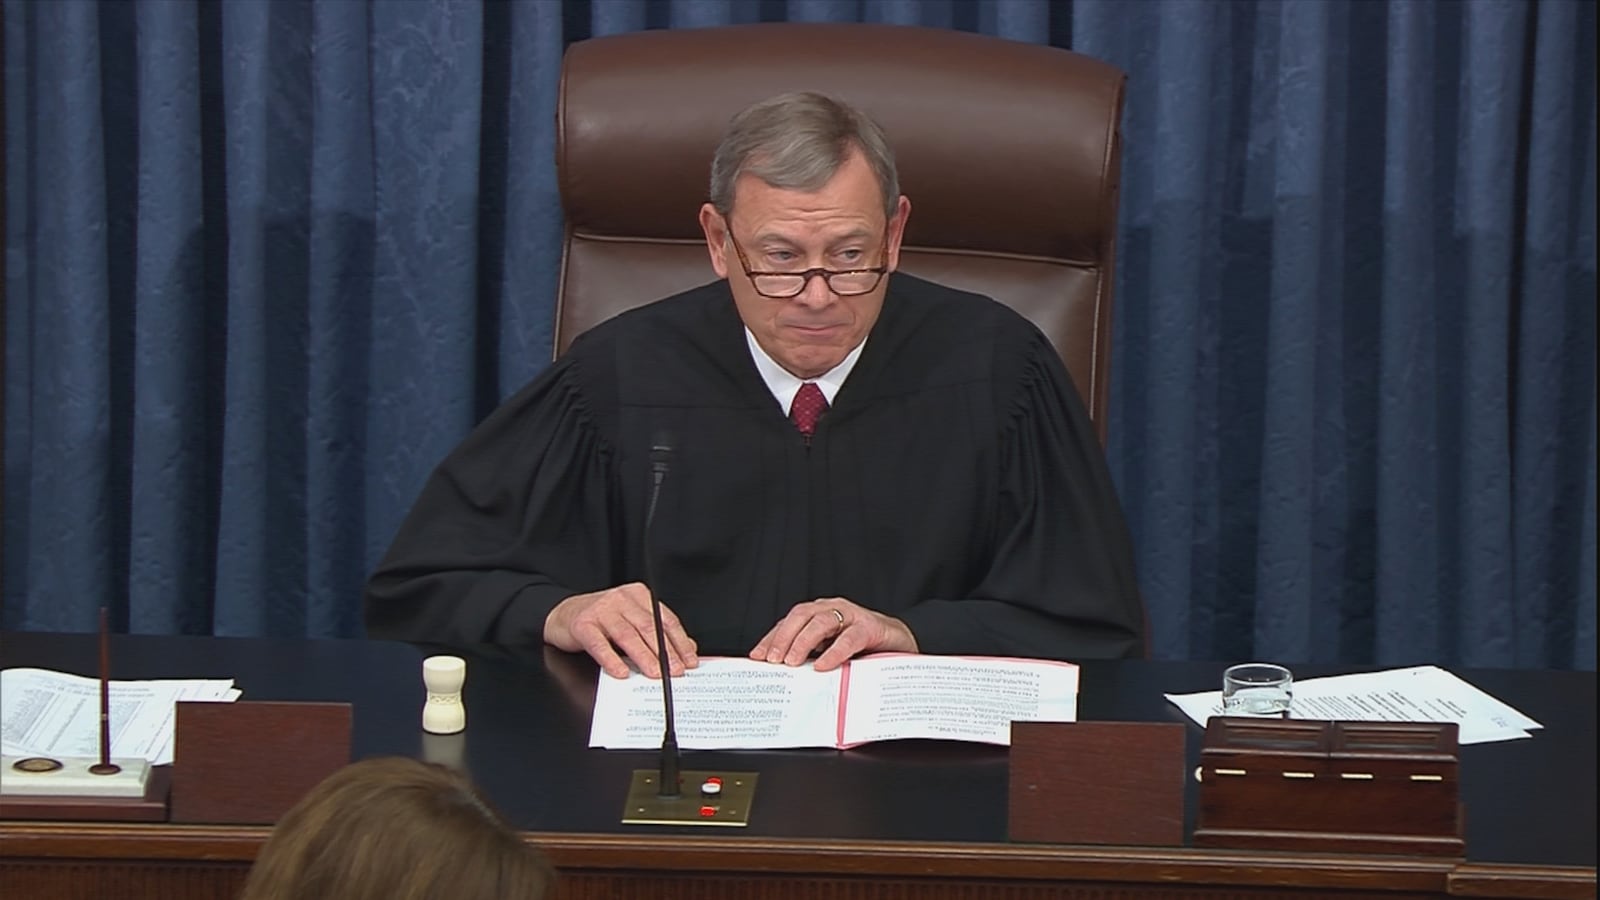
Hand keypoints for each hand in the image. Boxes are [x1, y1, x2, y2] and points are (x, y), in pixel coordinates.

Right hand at [543, 582, 698, 679]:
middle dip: (665, 652)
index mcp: (638, 596)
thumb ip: (657, 632)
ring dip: (644, 658)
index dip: (679, 641)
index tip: (690, 660)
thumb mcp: (632, 620)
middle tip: (676, 671)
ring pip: (628, 636)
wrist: (563, 613)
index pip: (665, 619)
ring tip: (654, 674)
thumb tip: (687, 648)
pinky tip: (621, 672)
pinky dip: (612, 660)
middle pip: (649, 628)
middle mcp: (621, 599)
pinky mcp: (583, 624)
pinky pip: (600, 645)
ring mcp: (601, 610)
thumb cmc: (601, 619)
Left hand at [749, 597, 918, 671]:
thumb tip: (782, 675)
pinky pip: (849, 638)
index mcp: (819, 614)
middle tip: (772, 660)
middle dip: (782, 637)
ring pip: (821, 622)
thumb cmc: (863, 648)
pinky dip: (834, 652)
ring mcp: (851, 615)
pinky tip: (823, 665)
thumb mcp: (830, 651)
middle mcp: (832, 609)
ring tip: (792, 662)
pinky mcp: (870, 626)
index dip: (771, 638)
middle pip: (800, 615)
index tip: (756, 657)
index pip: (789, 622)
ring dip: (802, 642)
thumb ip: (810, 656)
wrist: (901, 642)